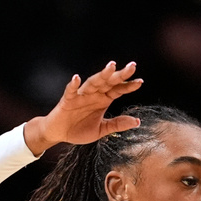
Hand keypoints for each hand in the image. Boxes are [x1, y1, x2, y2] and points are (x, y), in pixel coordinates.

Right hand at [24, 61, 143, 154]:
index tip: (140, 82)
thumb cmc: (80, 129)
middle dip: (120, 74)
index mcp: (103, 100)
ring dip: (102, 75)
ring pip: (93, 82)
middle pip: (109, 82)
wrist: (59, 134)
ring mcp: (81, 96)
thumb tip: (137, 121)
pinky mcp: (67, 100)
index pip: (118, 90)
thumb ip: (118, 124)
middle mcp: (94, 95)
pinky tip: (76, 78)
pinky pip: (71, 91)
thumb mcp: (103, 129)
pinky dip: (73, 85)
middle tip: (132, 66)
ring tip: (111, 66)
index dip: (129, 85)